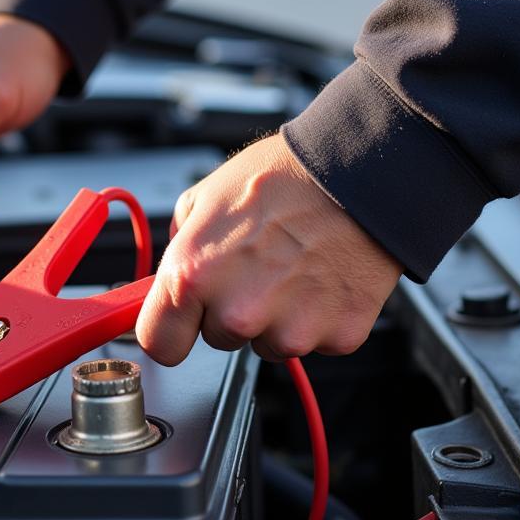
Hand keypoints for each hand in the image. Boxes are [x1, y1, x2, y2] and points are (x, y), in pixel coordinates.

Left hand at [136, 134, 400, 363]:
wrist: (360, 174)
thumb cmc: (284, 178)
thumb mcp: (206, 196)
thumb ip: (182, 244)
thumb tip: (172, 272)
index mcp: (194, 276)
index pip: (160, 344)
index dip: (168, 330)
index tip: (177, 323)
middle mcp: (238, 312)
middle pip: (217, 339)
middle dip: (228, 309)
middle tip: (253, 265)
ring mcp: (289, 330)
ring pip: (267, 342)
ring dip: (275, 314)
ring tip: (291, 265)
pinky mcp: (336, 337)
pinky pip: (313, 340)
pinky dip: (317, 315)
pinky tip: (320, 276)